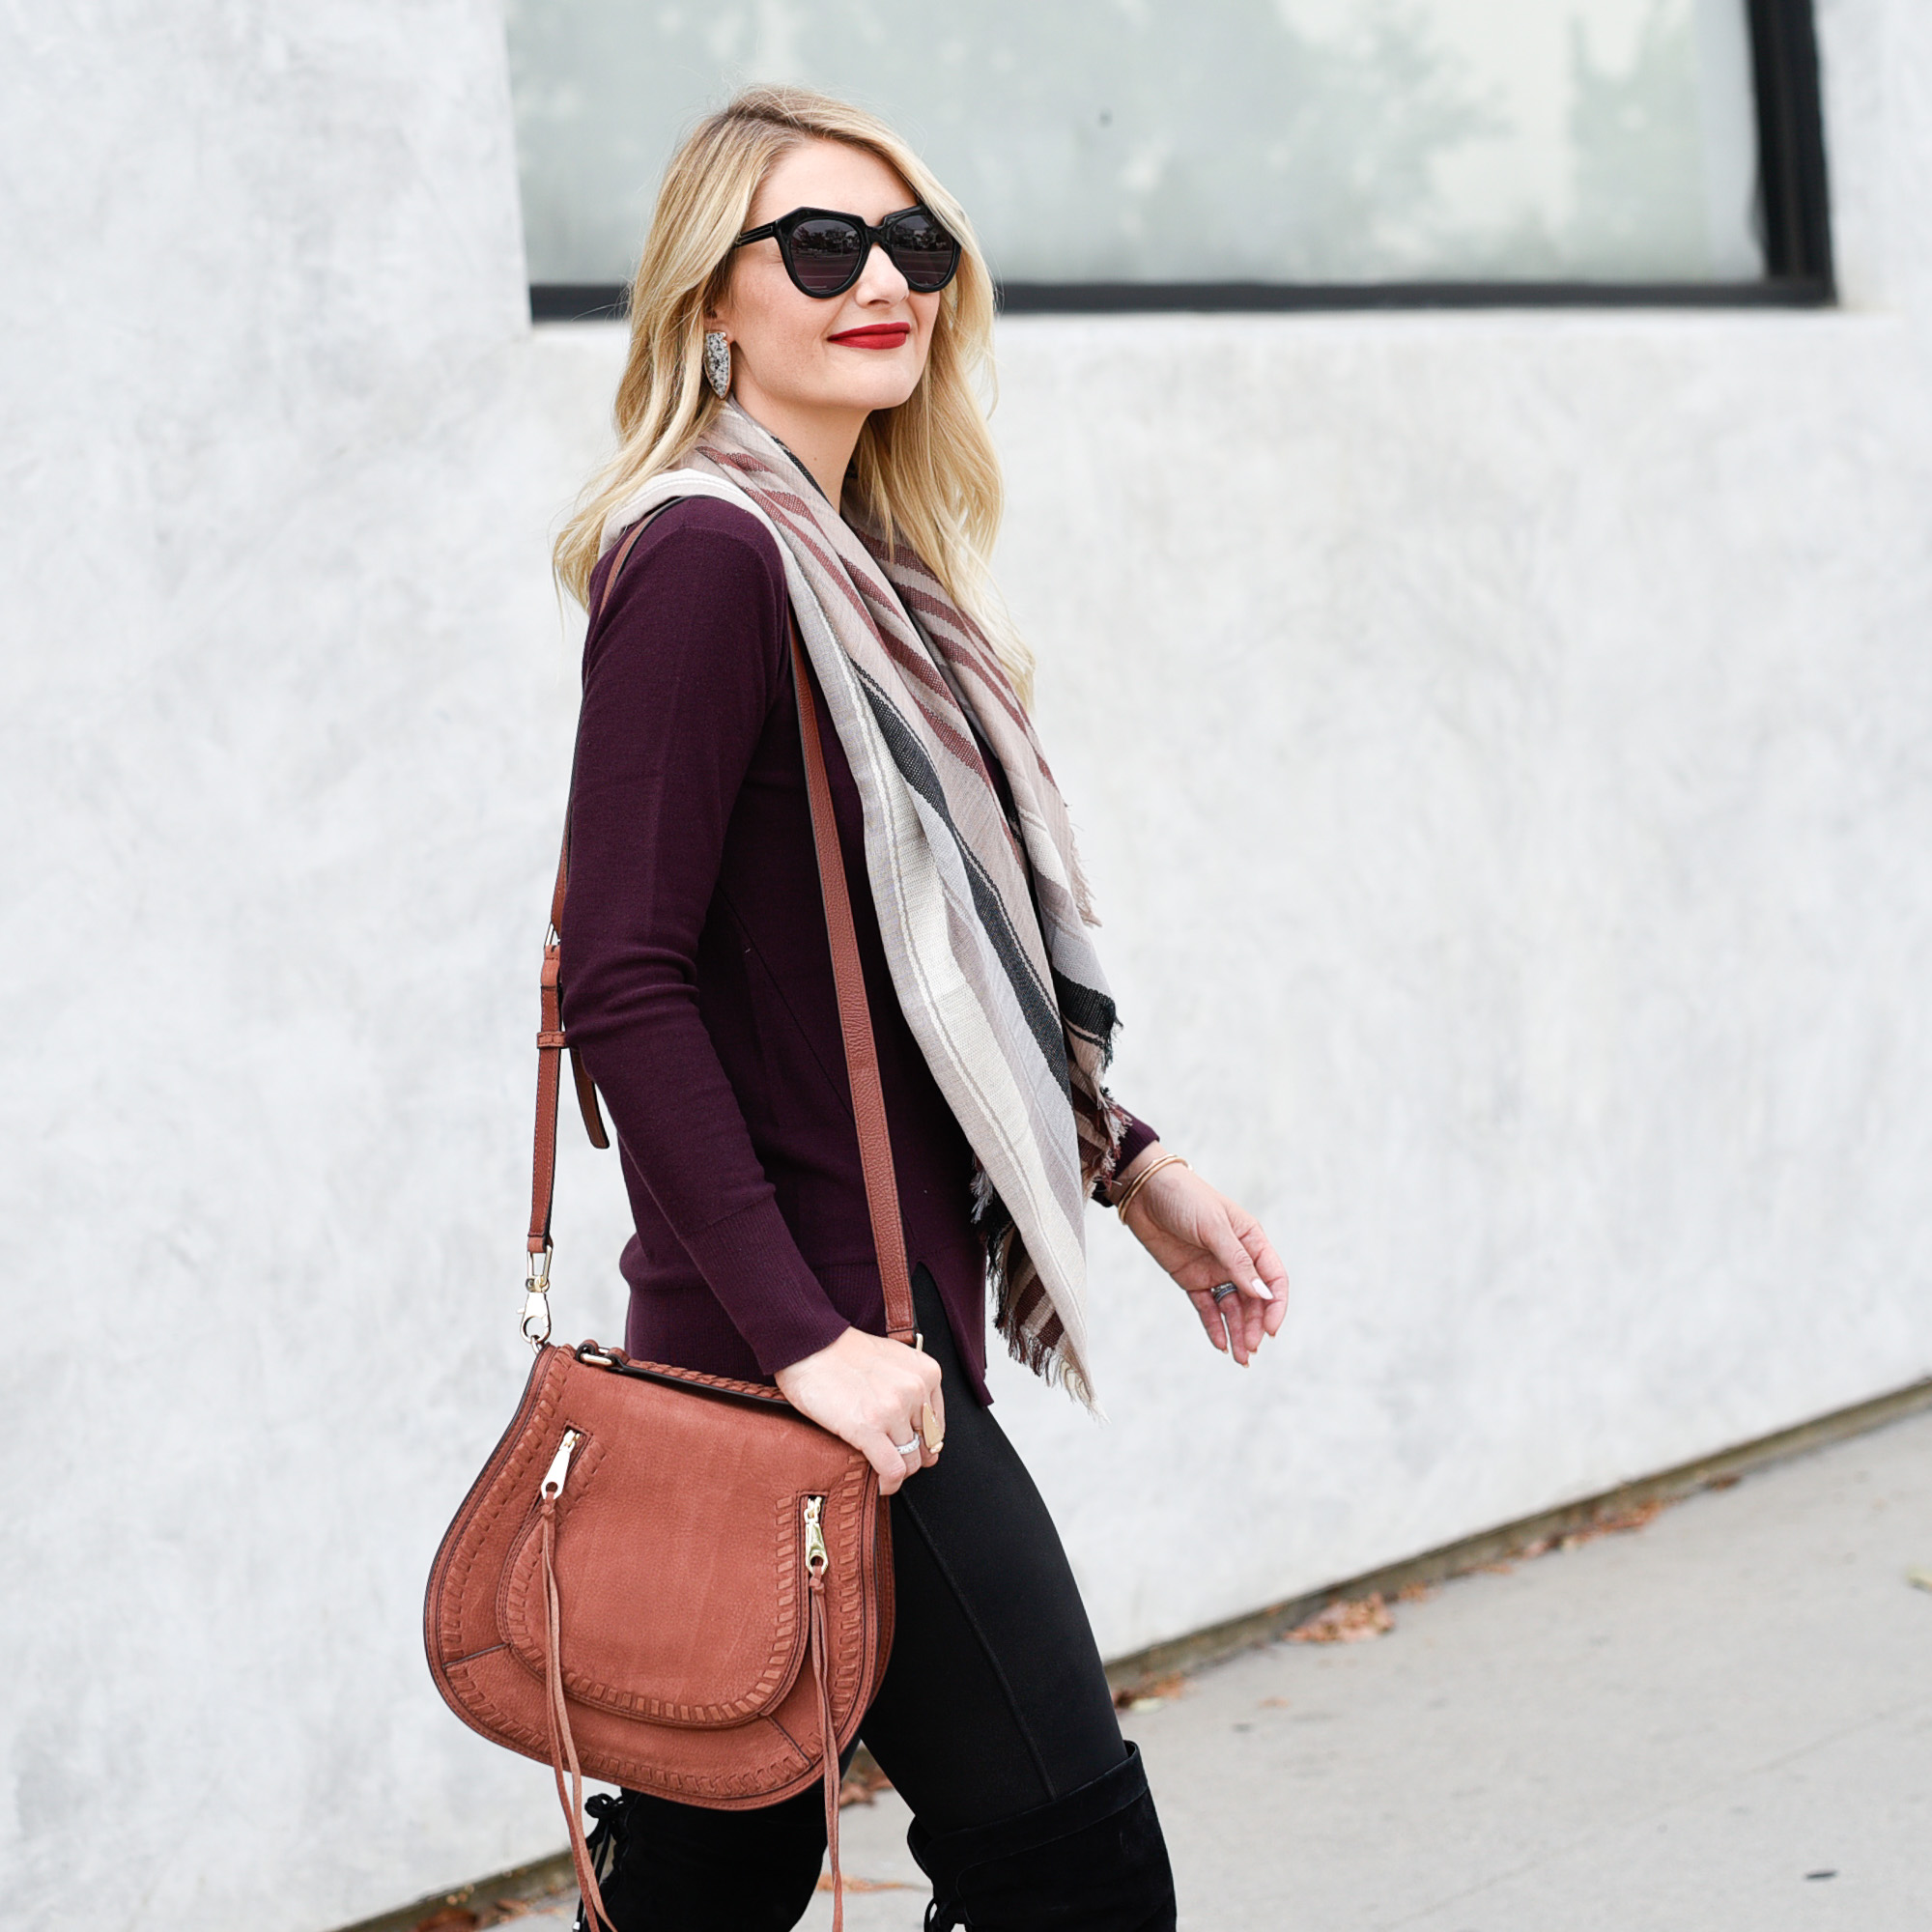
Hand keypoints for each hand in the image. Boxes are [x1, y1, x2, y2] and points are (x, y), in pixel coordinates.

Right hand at [774, 1327, 944, 1495]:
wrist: (808, 1345)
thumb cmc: (843, 1351)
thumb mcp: (893, 1359)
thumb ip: (910, 1387)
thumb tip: (919, 1428)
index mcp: (926, 1373)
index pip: (937, 1425)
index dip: (923, 1442)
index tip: (911, 1448)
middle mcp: (915, 1390)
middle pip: (927, 1445)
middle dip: (912, 1458)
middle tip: (896, 1460)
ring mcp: (893, 1410)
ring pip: (911, 1461)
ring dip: (898, 1471)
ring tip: (883, 1471)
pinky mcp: (868, 1427)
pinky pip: (892, 1469)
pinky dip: (889, 1483)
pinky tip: (881, 1484)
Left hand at [1117, 1147, 1288, 1365]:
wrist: (1144, 1191)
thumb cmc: (1185, 1198)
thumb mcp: (1213, 1227)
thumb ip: (1236, 1261)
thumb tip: (1262, 1294)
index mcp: (1251, 1240)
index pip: (1273, 1277)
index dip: (1275, 1305)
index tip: (1270, 1329)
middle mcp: (1236, 1258)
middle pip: (1254, 1299)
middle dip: (1255, 1325)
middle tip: (1250, 1349)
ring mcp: (1213, 1270)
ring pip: (1232, 1308)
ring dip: (1238, 1332)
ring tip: (1240, 1358)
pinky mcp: (1191, 1279)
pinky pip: (1207, 1307)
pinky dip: (1215, 1326)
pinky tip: (1220, 1345)